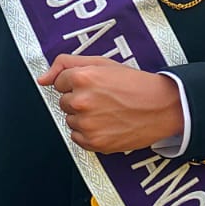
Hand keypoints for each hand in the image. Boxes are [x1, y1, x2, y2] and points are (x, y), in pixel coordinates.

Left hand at [36, 55, 183, 153]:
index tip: (94, 84)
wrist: (162, 107)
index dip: (77, 82)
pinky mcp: (94, 142)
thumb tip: (42, 79)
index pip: (60, 82)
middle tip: (104, 98)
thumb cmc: (135, 85)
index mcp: (83, 77)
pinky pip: (77, 137)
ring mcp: (87, 124)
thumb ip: (66, 64)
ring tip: (108, 111)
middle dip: (79, 99)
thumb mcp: (102, 63)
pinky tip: (107, 124)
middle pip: (64, 102)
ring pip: (70, 120)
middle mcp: (82, 101)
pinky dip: (89, 132)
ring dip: (84, 116)